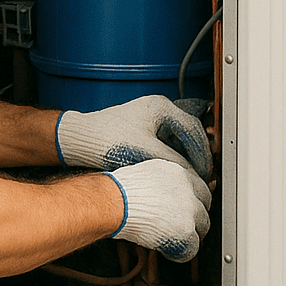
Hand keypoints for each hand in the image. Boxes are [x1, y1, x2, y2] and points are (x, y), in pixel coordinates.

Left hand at [56, 94, 211, 176]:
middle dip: (197, 157)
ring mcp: (151, 119)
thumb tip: (195, 175)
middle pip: (189, 134)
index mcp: (161, 107)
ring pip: (179, 140)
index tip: (206, 173)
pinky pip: (167, 144)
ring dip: (186, 158)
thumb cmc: (106, 140)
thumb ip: (173, 163)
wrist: (79, 139)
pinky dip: (174, 158)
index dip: (203, 154)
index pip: (194, 130)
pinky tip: (174, 174)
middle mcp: (158, 109)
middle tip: (203, 178)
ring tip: (190, 178)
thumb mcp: (145, 153)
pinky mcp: (143, 130)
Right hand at [108, 159, 212, 261]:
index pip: (200, 188)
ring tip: (172, 238)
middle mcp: (188, 188)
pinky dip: (179, 252)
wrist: (112, 202)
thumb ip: (162, 183)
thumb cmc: (117, 190)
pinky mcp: (185, 230)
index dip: (193, 202)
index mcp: (178, 173)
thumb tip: (163, 194)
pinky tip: (167, 250)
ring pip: (202, 228)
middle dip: (195, 219)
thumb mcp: (144, 175)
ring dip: (189, 235)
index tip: (187, 210)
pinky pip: (192, 248)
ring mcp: (189, 209)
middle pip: (204, 208)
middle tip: (180, 226)